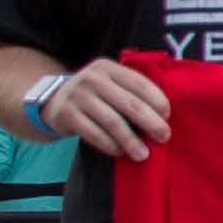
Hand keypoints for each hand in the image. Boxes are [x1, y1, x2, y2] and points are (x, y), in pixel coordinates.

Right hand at [44, 65, 173, 159]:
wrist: (54, 100)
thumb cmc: (95, 94)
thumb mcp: (110, 83)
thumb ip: (131, 91)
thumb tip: (164, 115)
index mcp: (109, 68)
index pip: (140, 83)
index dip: (157, 101)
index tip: (168, 116)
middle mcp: (93, 79)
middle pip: (129, 104)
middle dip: (151, 122)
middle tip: (164, 137)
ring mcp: (78, 96)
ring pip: (112, 121)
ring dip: (131, 140)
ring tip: (143, 154)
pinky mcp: (66, 115)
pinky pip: (94, 133)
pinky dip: (110, 145)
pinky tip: (120, 152)